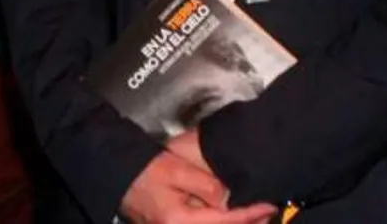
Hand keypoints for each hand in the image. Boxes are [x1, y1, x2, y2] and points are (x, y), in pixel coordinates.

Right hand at [120, 149, 275, 223]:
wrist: (117, 174)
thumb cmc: (144, 169)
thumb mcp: (176, 170)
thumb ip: (205, 185)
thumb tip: (229, 199)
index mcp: (180, 221)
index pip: (225, 221)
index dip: (250, 214)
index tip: (269, 205)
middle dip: (247, 223)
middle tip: (268, 213)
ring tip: (256, 215)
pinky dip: (221, 223)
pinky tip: (231, 215)